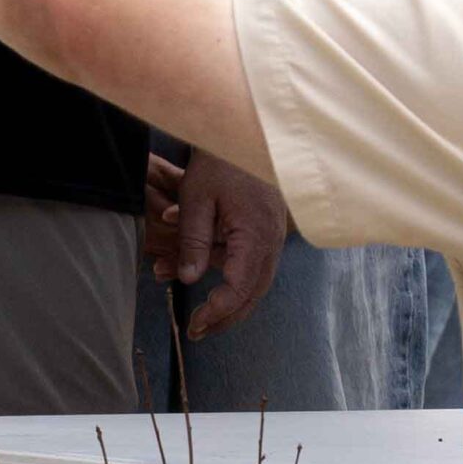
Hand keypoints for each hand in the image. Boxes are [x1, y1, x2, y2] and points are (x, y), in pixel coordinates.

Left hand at [157, 145, 286, 337]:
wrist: (246, 131)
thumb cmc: (219, 160)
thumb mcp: (197, 198)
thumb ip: (192, 241)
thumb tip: (188, 280)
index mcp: (255, 235)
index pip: (238, 288)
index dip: (216, 311)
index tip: (192, 324)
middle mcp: (272, 241)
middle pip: (252, 294)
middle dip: (225, 317)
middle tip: (196, 331)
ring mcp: (274, 236)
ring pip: (256, 282)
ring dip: (228, 300)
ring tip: (200, 315)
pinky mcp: (269, 229)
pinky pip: (254, 263)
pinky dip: (232, 277)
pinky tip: (206, 277)